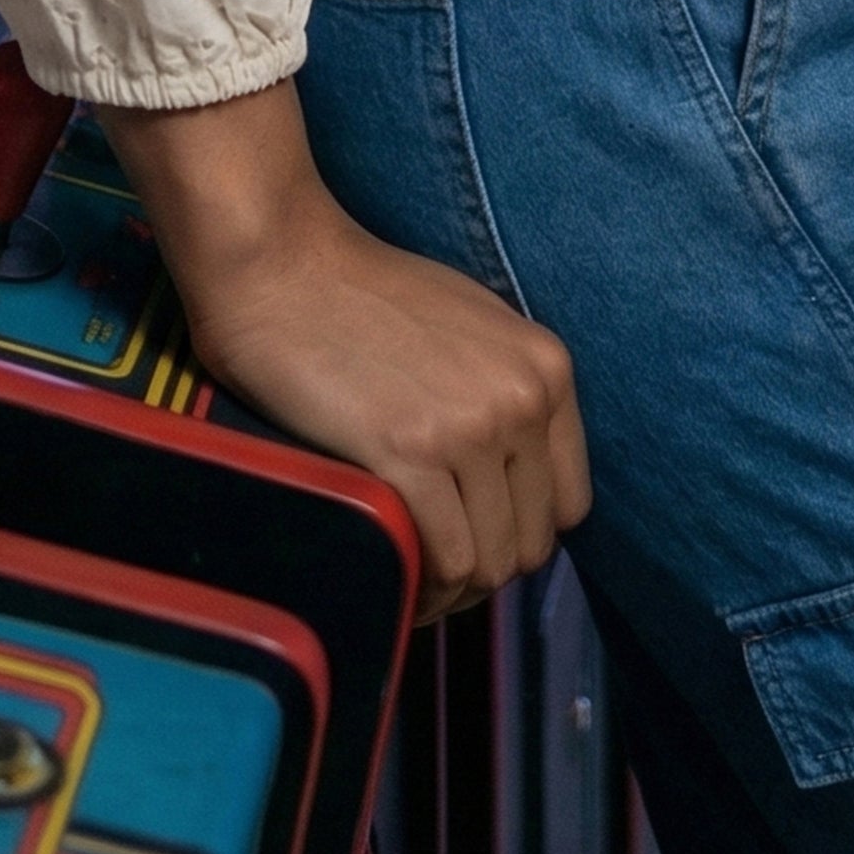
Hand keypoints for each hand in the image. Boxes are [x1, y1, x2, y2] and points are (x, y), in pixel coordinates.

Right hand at [98, 80, 589, 620]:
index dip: (520, 530)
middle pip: (533, 542)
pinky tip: (395, 578)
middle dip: (486, 567)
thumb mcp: (469, 327)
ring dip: (452, 589)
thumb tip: (510, 480)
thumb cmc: (363, 294)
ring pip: (491, 563)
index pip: (570, 501)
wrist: (284, 265)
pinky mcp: (410, 453)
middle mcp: (523, 398)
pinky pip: (446, 561)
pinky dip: (423, 588)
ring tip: (412, 578)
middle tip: (434, 567)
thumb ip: (503, 391)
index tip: (476, 535)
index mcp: (545, 367)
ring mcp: (471, 427)